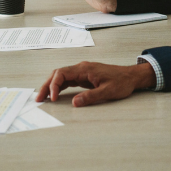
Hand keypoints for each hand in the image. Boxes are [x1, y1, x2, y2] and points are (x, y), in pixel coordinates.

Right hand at [36, 61, 156, 106]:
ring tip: (44, 98)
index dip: (54, 85)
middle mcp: (81, 68)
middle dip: (47, 85)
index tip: (53, 98)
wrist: (131, 76)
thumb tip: (74, 103)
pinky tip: (55, 94)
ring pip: (61, 76)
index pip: (62, 73)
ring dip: (52, 86)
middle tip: (40, 98)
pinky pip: (68, 80)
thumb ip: (90, 97)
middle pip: (58, 73)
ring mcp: (82, 72)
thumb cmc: (121, 82)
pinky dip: (59, 86)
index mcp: (85, 69)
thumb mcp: (107, 91)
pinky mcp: (84, 77)